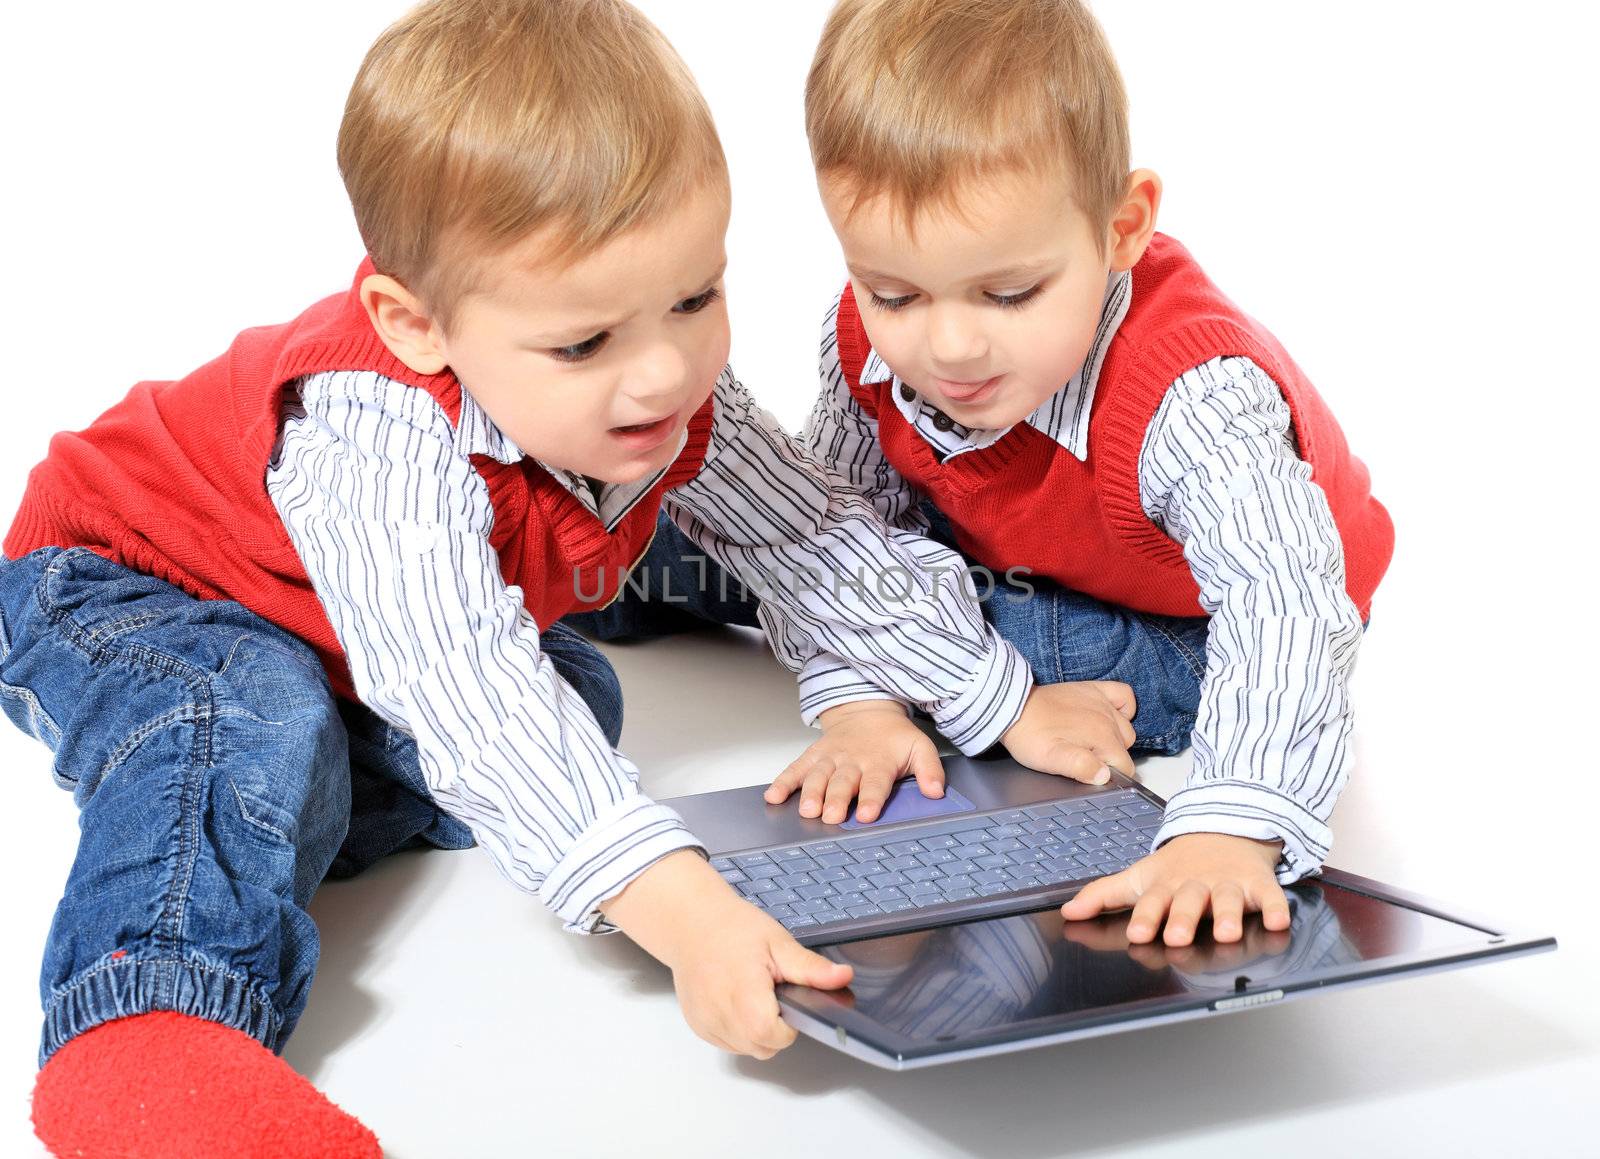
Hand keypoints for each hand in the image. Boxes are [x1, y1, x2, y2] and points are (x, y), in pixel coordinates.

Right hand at [600, 850, 852, 1057]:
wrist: (691, 922)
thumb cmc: (732, 928)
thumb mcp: (778, 942)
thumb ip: (810, 968)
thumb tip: (843, 977)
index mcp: (743, 994)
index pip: (774, 1037)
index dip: (788, 1025)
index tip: (786, 1000)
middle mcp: (719, 1014)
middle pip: (762, 1048)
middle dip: (775, 1028)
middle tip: (770, 992)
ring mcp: (706, 1023)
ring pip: (746, 1048)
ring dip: (756, 1031)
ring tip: (752, 994)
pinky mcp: (698, 1026)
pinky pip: (729, 1042)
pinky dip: (738, 1030)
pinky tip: (736, 1000)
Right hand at [765, 700, 943, 823]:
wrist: (867, 711)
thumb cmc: (893, 737)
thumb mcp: (919, 748)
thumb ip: (930, 770)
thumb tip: (936, 791)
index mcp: (878, 762)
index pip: (876, 782)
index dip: (871, 798)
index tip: (866, 814)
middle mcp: (852, 761)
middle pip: (843, 782)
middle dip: (836, 799)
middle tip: (831, 817)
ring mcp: (830, 758)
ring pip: (818, 776)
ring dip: (811, 794)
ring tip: (807, 810)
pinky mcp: (813, 756)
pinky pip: (796, 768)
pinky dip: (784, 782)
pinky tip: (774, 797)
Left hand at [1000, 680, 1136, 784]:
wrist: (1012, 708)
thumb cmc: (1030, 735)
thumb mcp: (1051, 759)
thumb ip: (1081, 768)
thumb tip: (1104, 775)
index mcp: (1101, 737)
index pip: (1124, 766)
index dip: (1111, 775)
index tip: (1093, 773)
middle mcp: (1107, 718)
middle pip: (1125, 747)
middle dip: (1111, 757)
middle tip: (1085, 758)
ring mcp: (1101, 702)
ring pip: (1126, 726)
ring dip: (1115, 737)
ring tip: (1089, 742)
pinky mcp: (1093, 689)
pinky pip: (1124, 694)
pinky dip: (1124, 706)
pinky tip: (1110, 716)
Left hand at [1060, 832, 1290, 946]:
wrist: (1222, 831)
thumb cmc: (1177, 866)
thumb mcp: (1139, 877)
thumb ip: (1103, 896)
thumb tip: (1066, 912)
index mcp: (1165, 886)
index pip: (1152, 902)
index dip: (1146, 917)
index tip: (1138, 934)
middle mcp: (1196, 886)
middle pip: (1190, 902)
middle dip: (1183, 918)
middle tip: (1177, 936)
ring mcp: (1228, 883)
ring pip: (1229, 900)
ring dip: (1229, 915)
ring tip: (1227, 932)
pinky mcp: (1258, 883)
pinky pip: (1270, 896)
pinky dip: (1276, 907)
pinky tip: (1278, 920)